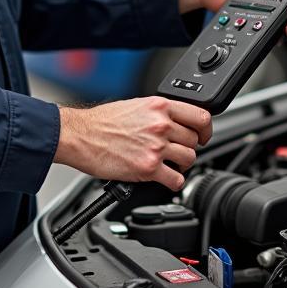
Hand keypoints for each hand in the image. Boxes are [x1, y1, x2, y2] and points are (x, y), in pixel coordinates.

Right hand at [54, 96, 212, 191]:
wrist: (80, 135)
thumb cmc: (101, 121)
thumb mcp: (136, 106)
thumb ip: (159, 113)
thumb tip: (175, 123)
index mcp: (160, 106)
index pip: (201, 116)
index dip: (206, 129)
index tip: (203, 135)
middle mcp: (161, 125)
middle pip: (194, 141)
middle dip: (188, 148)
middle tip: (177, 152)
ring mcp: (156, 147)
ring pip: (189, 159)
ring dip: (181, 165)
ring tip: (169, 164)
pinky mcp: (148, 168)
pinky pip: (176, 180)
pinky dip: (173, 182)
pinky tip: (164, 178)